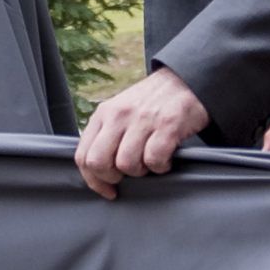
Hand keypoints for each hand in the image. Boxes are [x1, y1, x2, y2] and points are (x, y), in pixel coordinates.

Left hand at [74, 67, 209, 199]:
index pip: (83, 155)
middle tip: (128, 175)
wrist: (185, 80)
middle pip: (98, 162)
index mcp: (104, 114)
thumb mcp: (120, 111)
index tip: (107, 189)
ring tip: (150, 162)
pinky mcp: (167, 125)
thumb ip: (106, 134)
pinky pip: (154, 159)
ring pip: (126, 164)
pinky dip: (161, 167)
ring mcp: (142, 119)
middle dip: (112, 178)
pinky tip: (166, 159)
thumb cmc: (151, 102)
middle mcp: (119, 115)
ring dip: (140, 172)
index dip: (93, 180)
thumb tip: (98, 169)